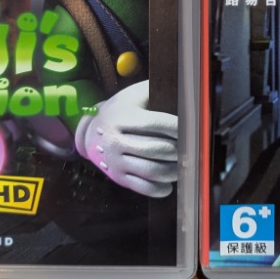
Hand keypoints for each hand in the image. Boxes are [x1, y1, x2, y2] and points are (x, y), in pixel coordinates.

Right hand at [74, 80, 178, 196]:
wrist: (91, 132)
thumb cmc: (119, 110)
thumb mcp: (132, 95)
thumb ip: (153, 90)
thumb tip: (182, 89)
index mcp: (122, 117)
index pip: (155, 123)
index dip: (176, 127)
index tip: (189, 130)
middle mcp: (116, 141)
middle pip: (155, 149)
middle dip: (177, 151)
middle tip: (188, 150)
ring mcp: (115, 161)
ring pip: (151, 171)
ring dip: (172, 171)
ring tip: (181, 166)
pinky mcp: (117, 177)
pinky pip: (142, 187)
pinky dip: (159, 189)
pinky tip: (168, 185)